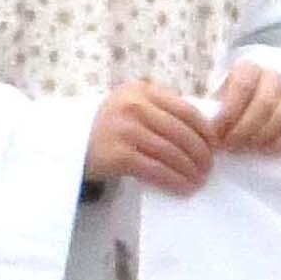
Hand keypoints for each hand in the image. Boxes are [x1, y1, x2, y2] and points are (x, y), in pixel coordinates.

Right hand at [85, 80, 217, 195]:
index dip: (206, 131)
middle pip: (182, 133)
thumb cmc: (107, 128)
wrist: (65, 146)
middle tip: (209, 169)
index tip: (215, 147)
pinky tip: (183, 188)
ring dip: (191, 170)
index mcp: (141, 91)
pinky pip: (156, 169)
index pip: (186, 110)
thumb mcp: (131, 108)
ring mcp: (123, 129)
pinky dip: (174, 180)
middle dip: (201, 154)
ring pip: (172, 152)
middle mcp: (132, 106)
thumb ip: (161, 111)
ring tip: (199, 180)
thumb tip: (206, 136)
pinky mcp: (117, 154)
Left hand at [205, 62, 280, 159]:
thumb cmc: (223, 108)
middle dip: (245, 128)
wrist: (243, 112)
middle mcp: (273, 78)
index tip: (217, 131)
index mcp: (249, 69)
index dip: (230, 110)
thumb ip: (208, 110)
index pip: (243, 85)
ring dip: (261, 137)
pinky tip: (263, 150)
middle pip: (265, 103)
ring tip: (244, 147)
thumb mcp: (212, 102)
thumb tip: (204, 125)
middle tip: (229, 144)